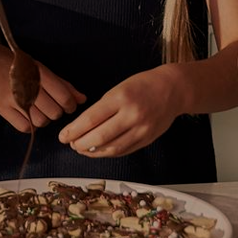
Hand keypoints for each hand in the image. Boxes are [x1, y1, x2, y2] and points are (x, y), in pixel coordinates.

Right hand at [0, 44, 85, 130]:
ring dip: (44, 119)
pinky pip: (25, 127)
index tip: (68, 106)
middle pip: (54, 112)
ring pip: (41, 122)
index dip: (70, 106)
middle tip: (52, 107)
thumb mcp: (44, 71)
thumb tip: (83, 99)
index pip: (64, 97)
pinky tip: (29, 115)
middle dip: (57, 112)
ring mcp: (14, 100)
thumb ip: (64, 86)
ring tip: (40, 110)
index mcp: (41, 75)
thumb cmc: (21, 68)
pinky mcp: (2, 109)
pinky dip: (30, 125)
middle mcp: (28, 87)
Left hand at [59, 67, 183, 157]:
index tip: (63, 136)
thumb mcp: (120, 88)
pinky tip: (100, 150)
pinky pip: (123, 151)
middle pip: (99, 137)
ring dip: (92, 151)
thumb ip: (103, 107)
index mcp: (122, 97)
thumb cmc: (144, 85)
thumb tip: (82, 128)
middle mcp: (132, 114)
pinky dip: (108, 153)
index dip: (73, 131)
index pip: (91, 119)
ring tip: (83, 148)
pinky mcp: (148, 138)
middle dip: (80, 144)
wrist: (174, 89)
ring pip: (111, 148)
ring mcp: (142, 128)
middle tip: (72, 144)